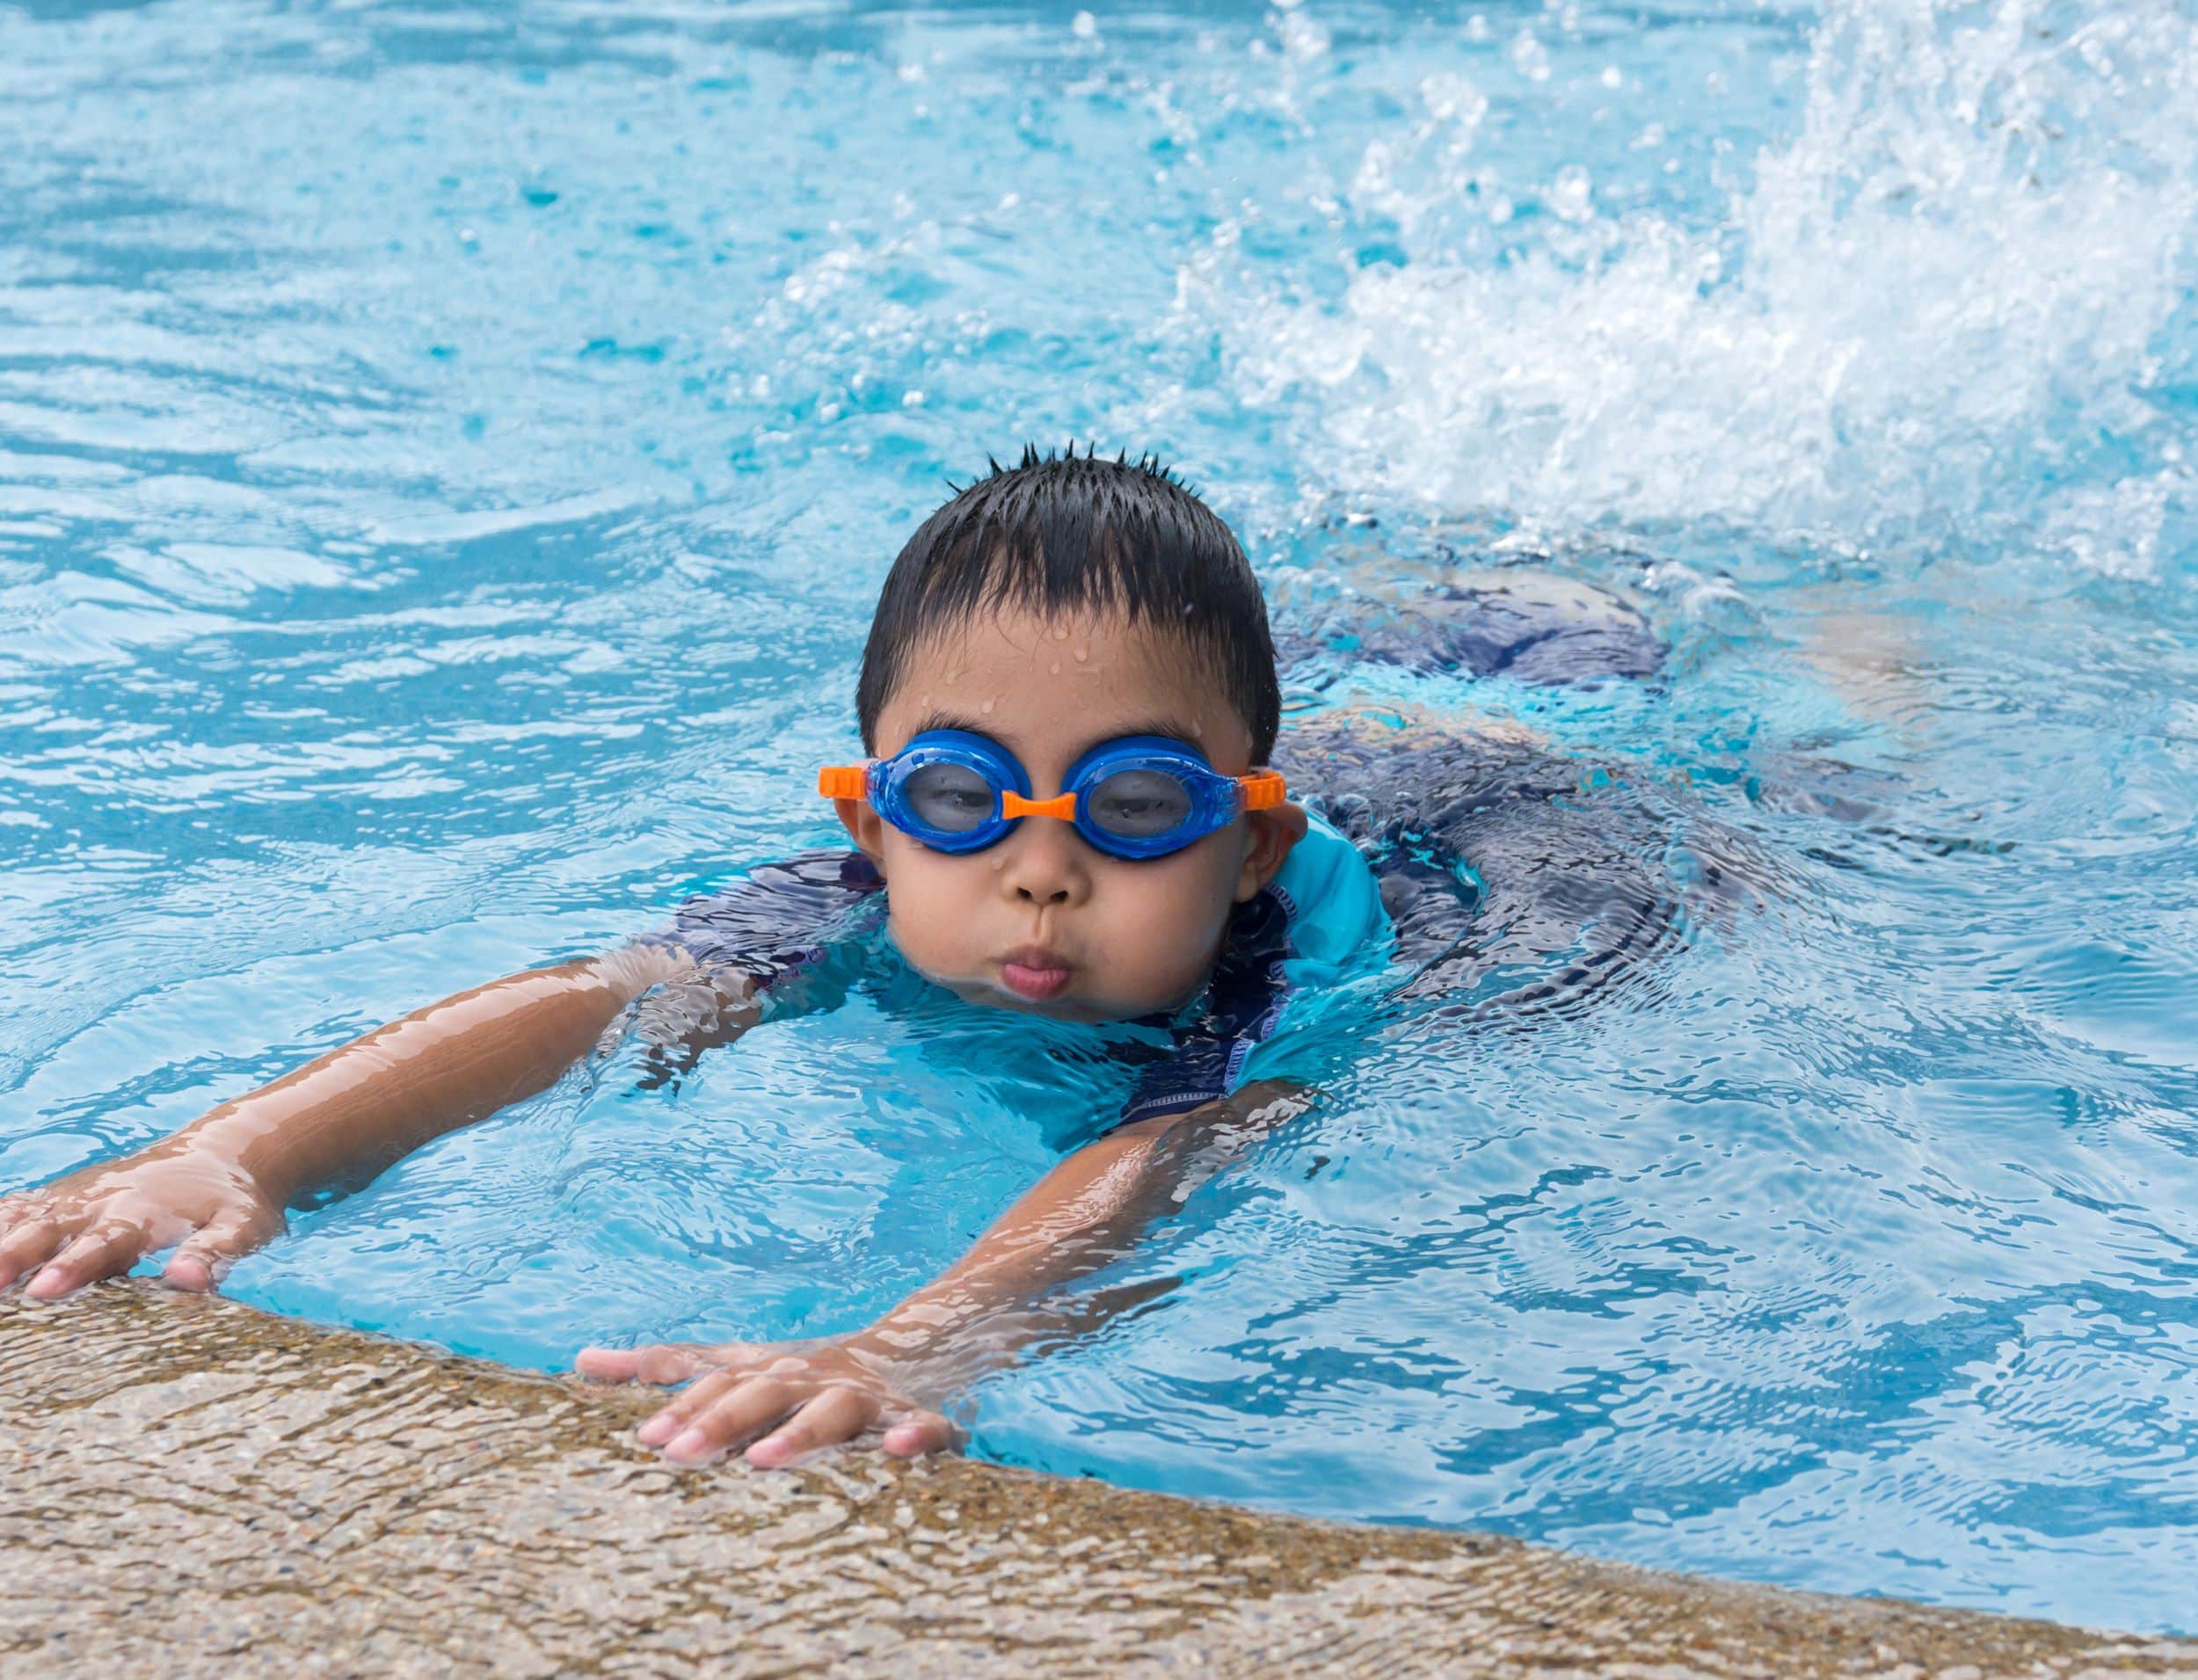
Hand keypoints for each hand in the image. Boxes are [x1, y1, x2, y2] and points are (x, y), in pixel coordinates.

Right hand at [0, 1148, 285, 1298]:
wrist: (222, 1154)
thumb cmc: (231, 1204)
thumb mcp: (242, 1229)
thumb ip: (215, 1253)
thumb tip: (187, 1282)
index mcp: (141, 1214)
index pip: (102, 1243)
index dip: (72, 1267)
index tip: (42, 1290)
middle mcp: (100, 1202)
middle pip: (48, 1228)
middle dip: (13, 1254)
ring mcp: (76, 1198)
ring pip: (24, 1215)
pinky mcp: (63, 1198)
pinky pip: (19, 1207)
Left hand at [574, 1336, 958, 1467]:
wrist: (914, 1344)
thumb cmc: (805, 1374)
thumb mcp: (740, 1365)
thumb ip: (667, 1365)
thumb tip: (582, 1359)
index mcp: (769, 1370)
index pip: (720, 1381)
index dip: (685, 1404)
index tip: (646, 1435)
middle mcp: (810, 1378)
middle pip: (763, 1395)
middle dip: (722, 1420)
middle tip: (679, 1452)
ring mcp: (862, 1397)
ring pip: (831, 1412)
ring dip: (799, 1433)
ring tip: (763, 1459)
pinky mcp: (913, 1417)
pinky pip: (921, 1427)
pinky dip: (913, 1435)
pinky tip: (897, 1450)